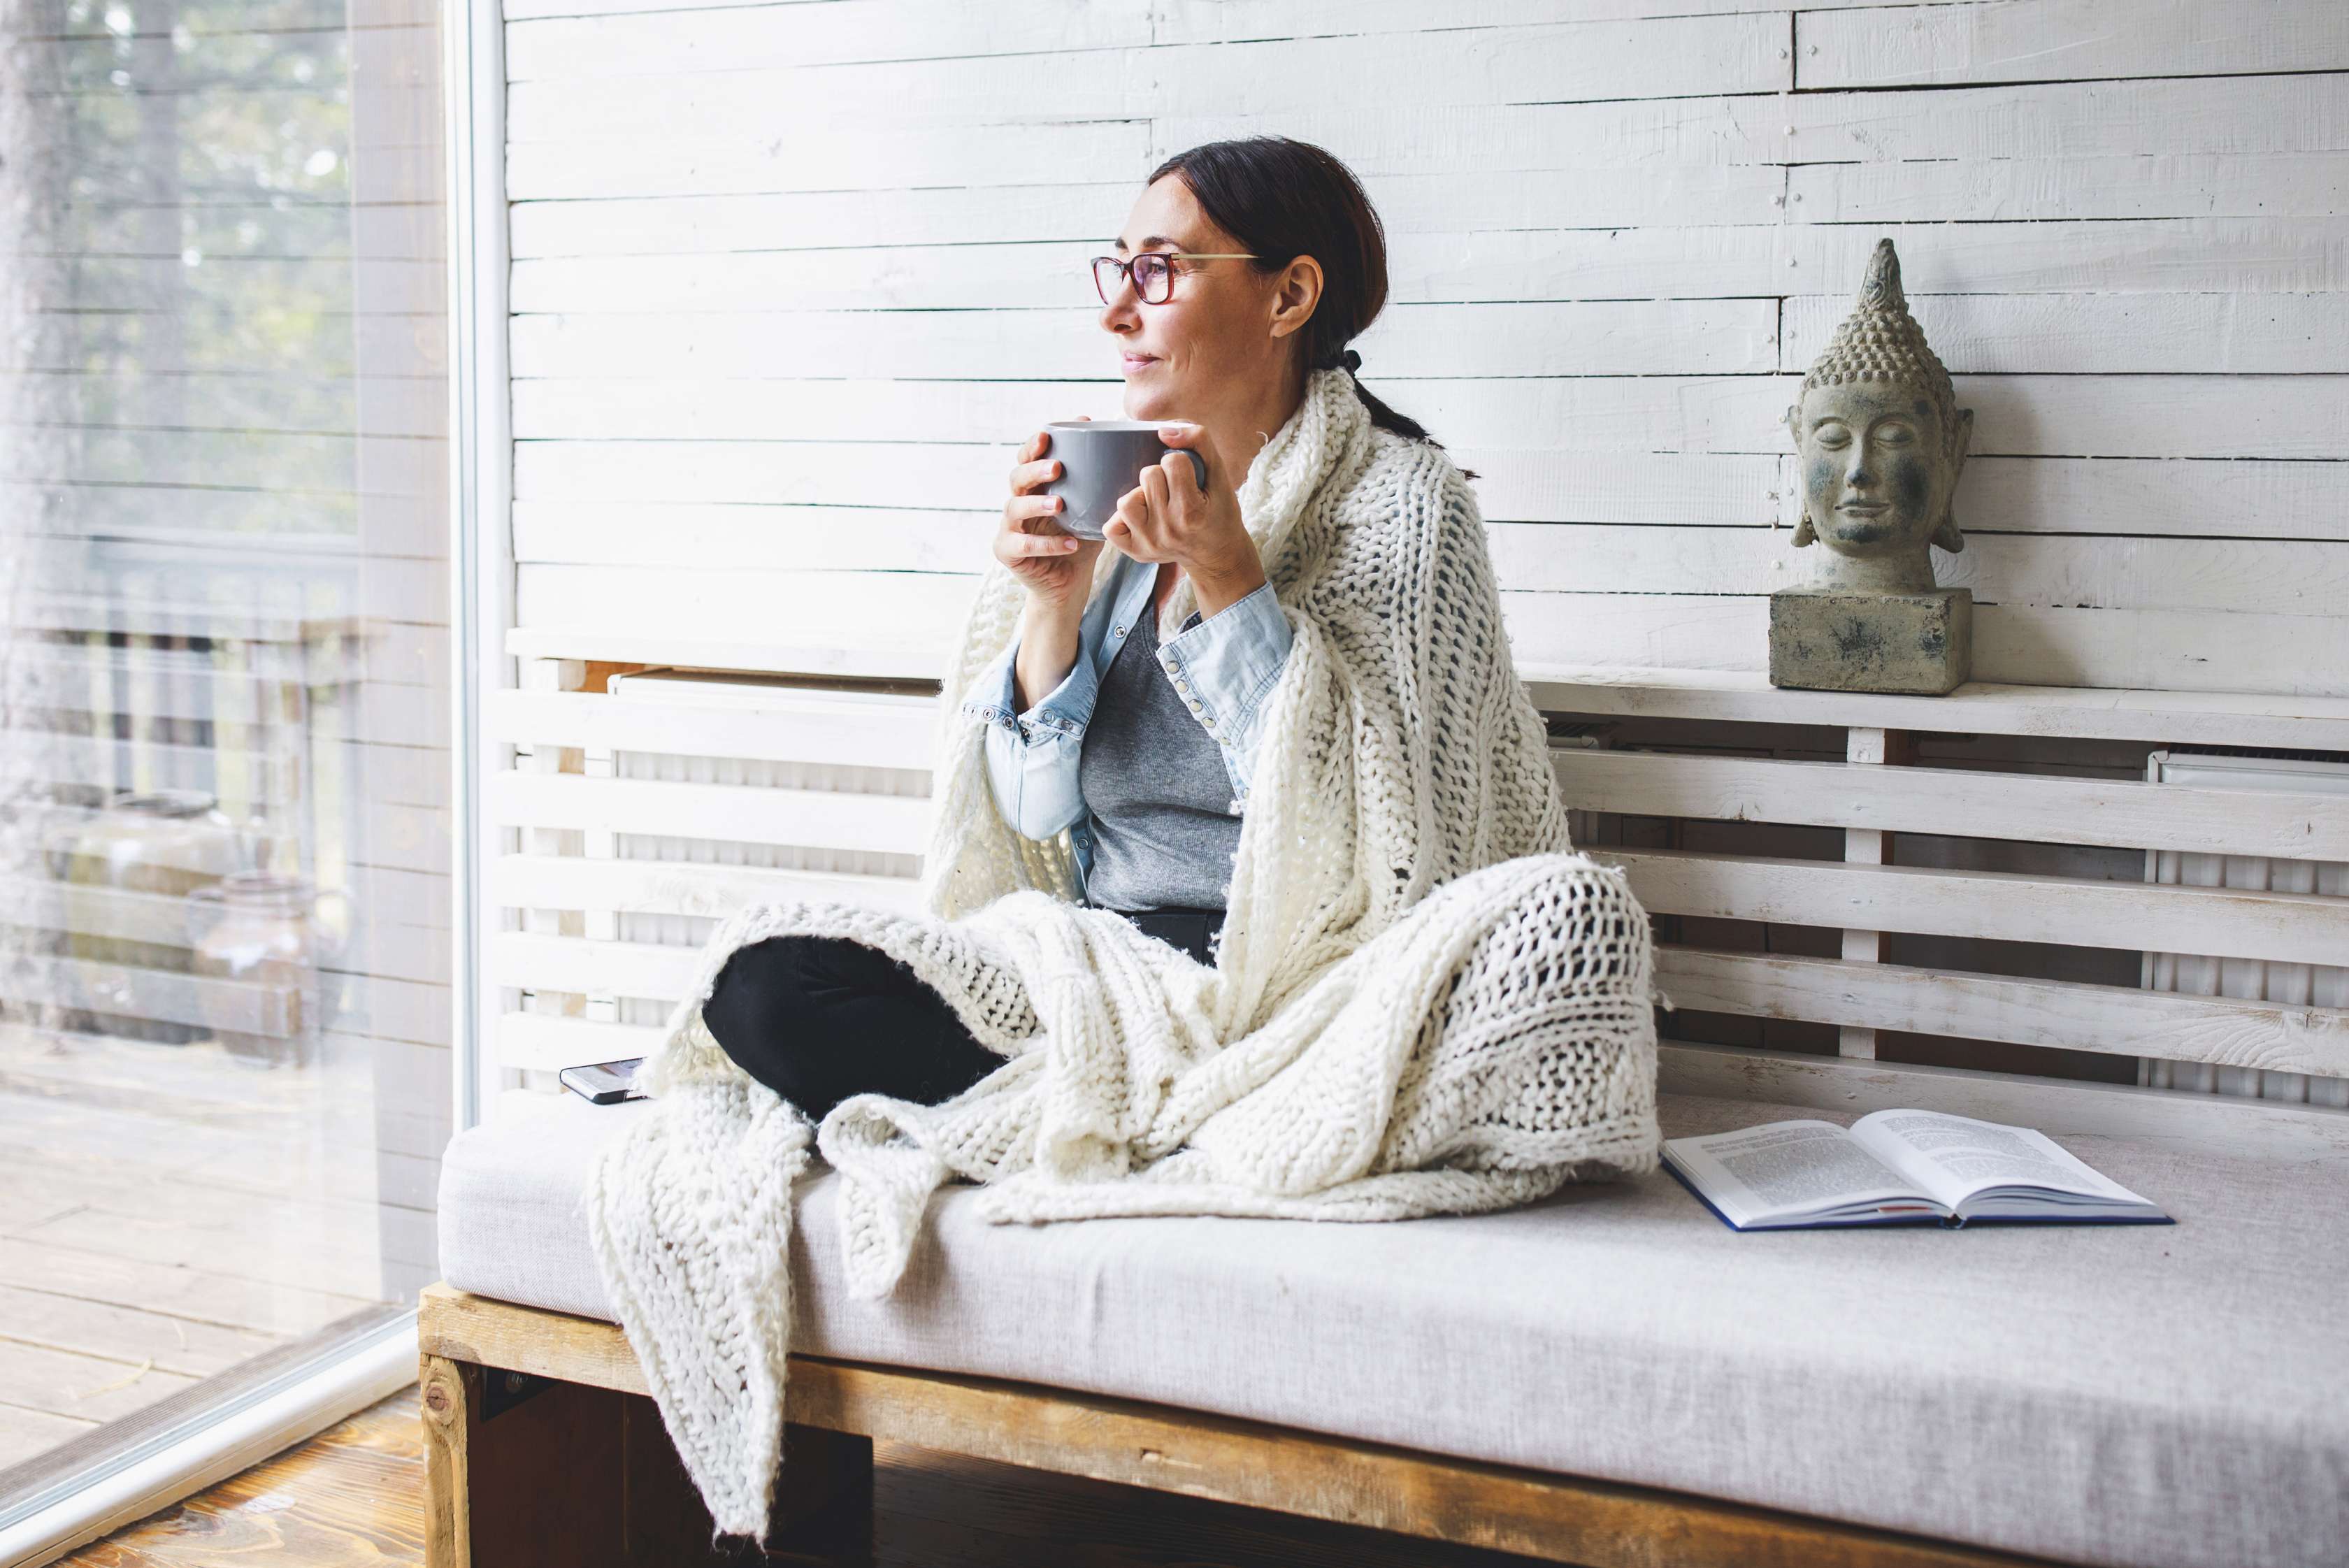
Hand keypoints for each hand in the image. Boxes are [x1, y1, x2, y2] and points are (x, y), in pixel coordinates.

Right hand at [995, 421, 1103, 614]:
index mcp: (1035, 489)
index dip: (1033, 445)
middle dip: (1035, 470)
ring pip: (1014, 508)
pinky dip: (1047, 544)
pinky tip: (1070, 543)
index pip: (1027, 459)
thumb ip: (1100, 487)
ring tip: (1059, 504)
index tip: (1048, 434)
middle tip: (1057, 468)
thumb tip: (1128, 455)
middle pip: (1017, 478)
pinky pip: (1023, 545)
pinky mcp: (1007, 552)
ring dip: (1037, 503)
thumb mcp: (1092, 513)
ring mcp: (1009, 528)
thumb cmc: (1080, 543)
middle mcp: (1018, 503)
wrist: (1068, 585)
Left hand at [1103, 423, 1263, 598]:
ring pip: (1126, 501)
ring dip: (1140, 495)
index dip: (1181, 463)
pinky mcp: (1136, 552)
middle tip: (1174, 491)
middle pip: (1148, 475)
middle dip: (1161, 476)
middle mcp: (1169, 530)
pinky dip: (1122, 519)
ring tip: (1156, 503)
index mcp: (1192, 511)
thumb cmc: (1218, 511)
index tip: (1190, 478)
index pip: (1173, 461)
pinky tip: (1141, 518)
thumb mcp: (1219, 474)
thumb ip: (1199, 441)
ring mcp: (1150, 543)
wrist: (1218, 555)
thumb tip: (1163, 431)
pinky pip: (1111, 527)